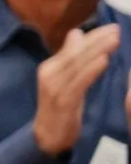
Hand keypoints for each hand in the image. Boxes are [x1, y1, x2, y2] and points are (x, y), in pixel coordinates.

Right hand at [35, 24, 120, 154]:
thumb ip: (70, 59)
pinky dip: (91, 70)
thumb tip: (77, 34)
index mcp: (51, 67)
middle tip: (117, 29)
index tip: (112, 27)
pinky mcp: (62, 101)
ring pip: (77, 65)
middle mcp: (49, 73)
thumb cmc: (60, 107)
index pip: (73, 47)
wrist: (47, 135)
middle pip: (76, 53)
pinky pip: (78, 83)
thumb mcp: (64, 81)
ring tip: (115, 41)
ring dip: (97, 51)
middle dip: (98, 40)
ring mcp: (54, 87)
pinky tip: (104, 61)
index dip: (93, 36)